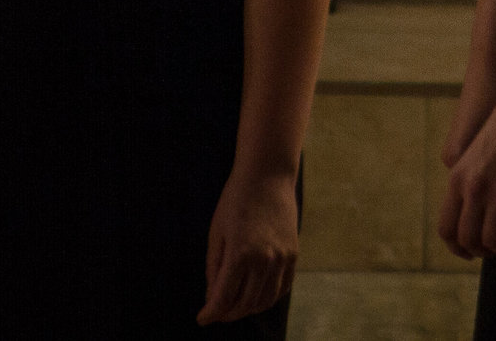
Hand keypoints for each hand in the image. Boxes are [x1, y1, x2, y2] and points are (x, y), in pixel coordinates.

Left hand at [200, 167, 297, 324]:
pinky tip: (256, 295)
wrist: (267, 176)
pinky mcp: (293, 254)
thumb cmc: (235, 201)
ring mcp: (282, 258)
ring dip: (248, 308)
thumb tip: (213, 298)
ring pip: (265, 300)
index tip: (202, 318)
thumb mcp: (216, 233)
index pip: (224, 298)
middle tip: (217, 312)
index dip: (211, 313)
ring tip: (235, 305)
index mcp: (240, 254)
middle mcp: (264, 260)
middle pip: (245, 304)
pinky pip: (282, 288)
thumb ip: (214, 269)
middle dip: (228, 314)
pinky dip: (268, 298)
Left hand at [437, 74, 495, 258]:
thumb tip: (471, 222)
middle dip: (483, 251)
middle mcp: (474, 186)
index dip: (457, 248)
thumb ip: (468, 185)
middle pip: (469, 239)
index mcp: (457, 177)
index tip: (471, 253)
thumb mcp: (475, 156)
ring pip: (494, 242)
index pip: (446, 229)